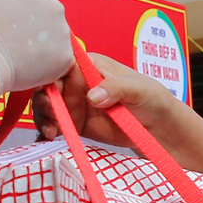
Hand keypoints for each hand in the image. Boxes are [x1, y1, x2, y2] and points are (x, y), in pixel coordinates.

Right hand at [0, 0, 72, 95]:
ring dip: (40, 47)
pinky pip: (58, 62)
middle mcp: (54, 5)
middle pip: (48, 18)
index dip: (20, 12)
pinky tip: (26, 67)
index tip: (9, 24)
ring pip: (55, 40)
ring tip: (17, 56)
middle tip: (13, 41)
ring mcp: (62, 32)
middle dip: (33, 29)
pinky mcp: (65, 57)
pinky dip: (45, 67)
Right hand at [34, 51, 181, 146]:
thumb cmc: (152, 99)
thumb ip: (116, 88)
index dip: (49, 72)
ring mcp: (75, 104)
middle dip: (43, 98)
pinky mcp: (76, 124)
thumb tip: (92, 96)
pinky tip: (50, 138)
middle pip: (48, 86)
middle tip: (49, 112)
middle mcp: (78, 83)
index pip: (62, 64)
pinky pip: (56, 126)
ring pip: (48, 107)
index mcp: (90, 65)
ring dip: (44, 117)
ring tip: (52, 131)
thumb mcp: (138, 89)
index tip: (47, 87)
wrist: (159, 129)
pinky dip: (49, 132)